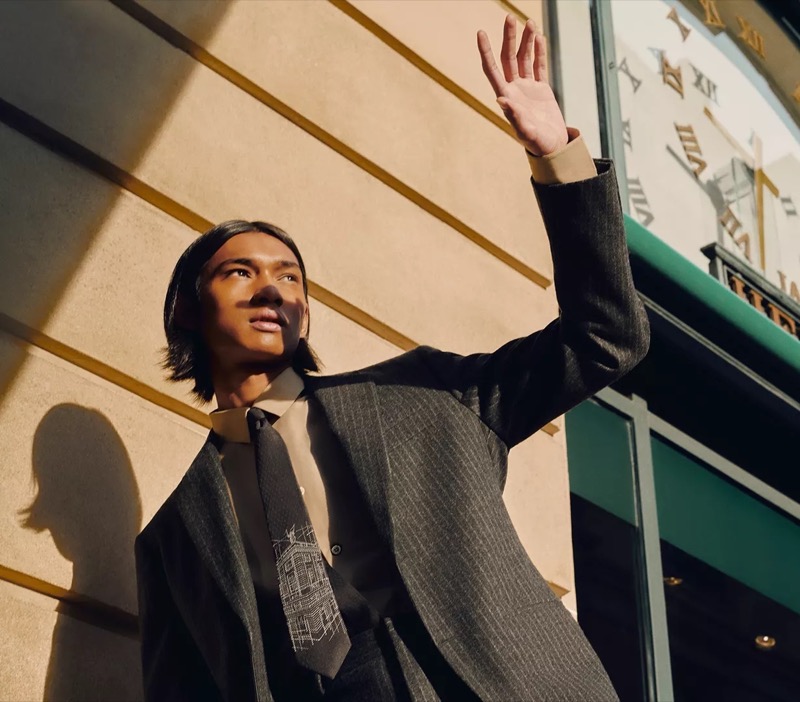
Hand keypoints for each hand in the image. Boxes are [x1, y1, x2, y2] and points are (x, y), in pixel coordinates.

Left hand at [478, 15, 567, 156]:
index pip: (492, 70)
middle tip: (509, 17)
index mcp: (507, 98)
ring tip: (530, 22)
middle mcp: (515, 90)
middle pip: (508, 58)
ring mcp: (528, 88)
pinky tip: (539, 37)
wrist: (553, 148)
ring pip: (524, 58)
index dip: (486, 52)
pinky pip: (539, 66)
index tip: (480, 33)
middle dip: (509, 38)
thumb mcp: (526, 132)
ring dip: (526, 41)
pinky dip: (539, 52)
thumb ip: (515, 116)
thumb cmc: (538, 144)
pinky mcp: (542, 90)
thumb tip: (501, 99)